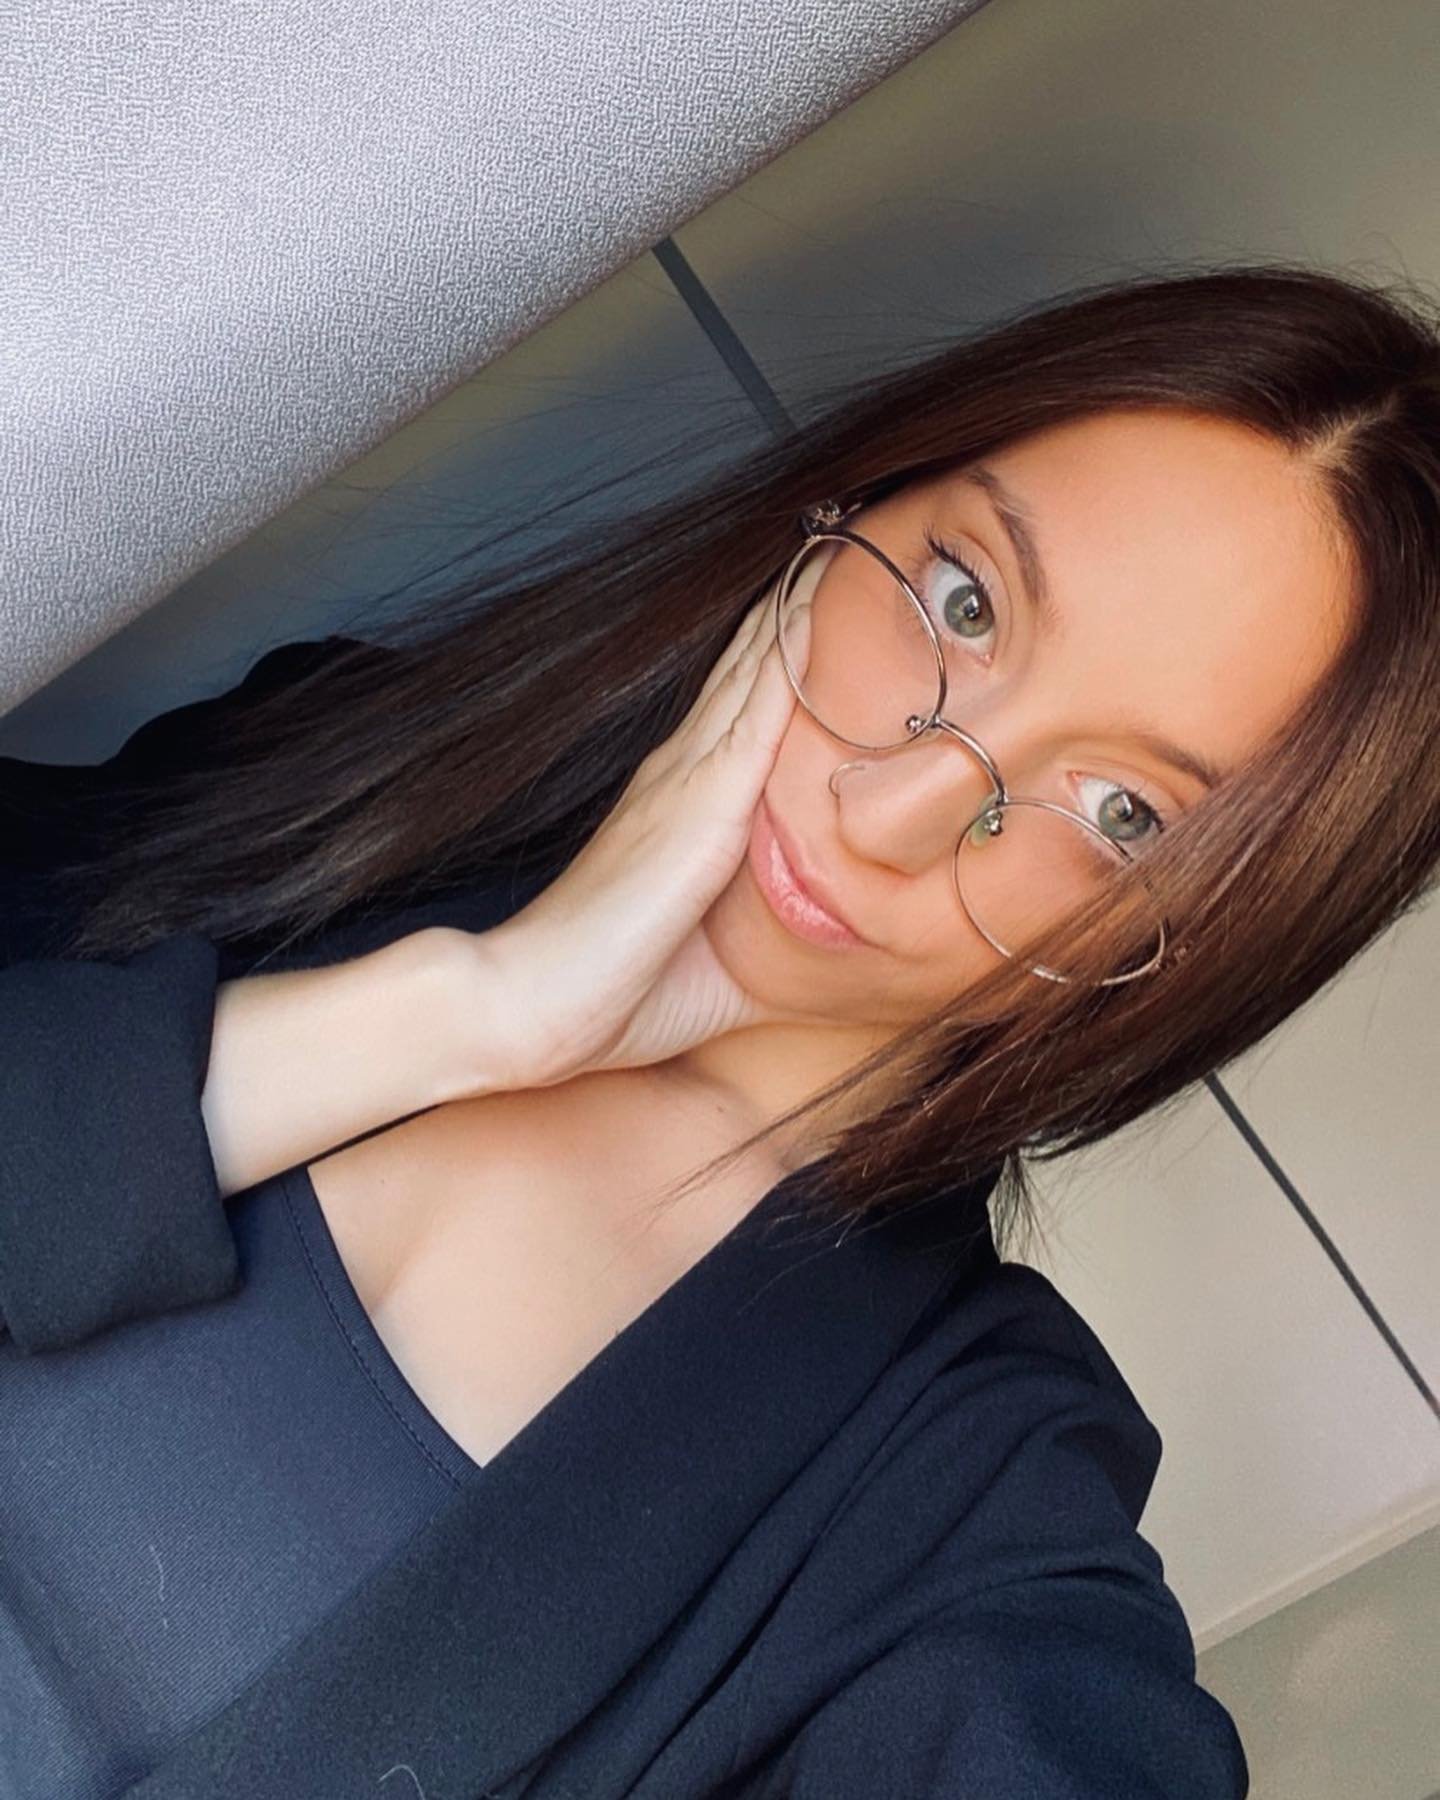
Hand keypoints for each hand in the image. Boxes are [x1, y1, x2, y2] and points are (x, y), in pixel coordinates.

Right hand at [468, 583, 813, 1090]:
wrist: (531, 1007)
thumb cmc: (608, 994)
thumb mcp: (699, 955)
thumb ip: (750, 932)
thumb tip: (812, 946)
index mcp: (677, 808)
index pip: (740, 711)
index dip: (777, 656)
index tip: (821, 604)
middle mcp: (680, 778)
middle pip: (748, 671)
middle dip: (792, 609)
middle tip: (841, 540)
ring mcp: (687, 782)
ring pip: (756, 673)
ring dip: (797, 611)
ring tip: (840, 545)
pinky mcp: (701, 806)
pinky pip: (759, 712)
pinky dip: (791, 658)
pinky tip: (819, 607)